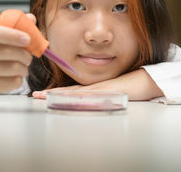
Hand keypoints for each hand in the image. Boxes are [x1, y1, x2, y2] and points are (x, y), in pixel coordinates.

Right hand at [0, 13, 35, 106]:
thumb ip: (14, 29)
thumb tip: (31, 18)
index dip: (12, 35)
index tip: (27, 39)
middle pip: (8, 52)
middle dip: (26, 56)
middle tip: (27, 58)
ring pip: (13, 68)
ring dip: (24, 69)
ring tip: (21, 68)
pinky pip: (12, 82)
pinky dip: (19, 80)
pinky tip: (14, 78)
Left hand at [32, 69, 163, 100]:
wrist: (146, 80)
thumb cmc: (130, 85)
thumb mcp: (110, 91)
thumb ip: (98, 94)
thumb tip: (85, 100)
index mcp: (91, 88)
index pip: (68, 91)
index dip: (53, 93)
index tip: (40, 95)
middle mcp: (91, 88)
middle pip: (67, 92)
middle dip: (50, 94)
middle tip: (34, 96)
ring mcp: (97, 90)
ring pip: (73, 93)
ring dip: (57, 96)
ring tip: (42, 97)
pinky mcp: (105, 92)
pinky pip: (87, 95)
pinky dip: (75, 97)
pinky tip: (65, 99)